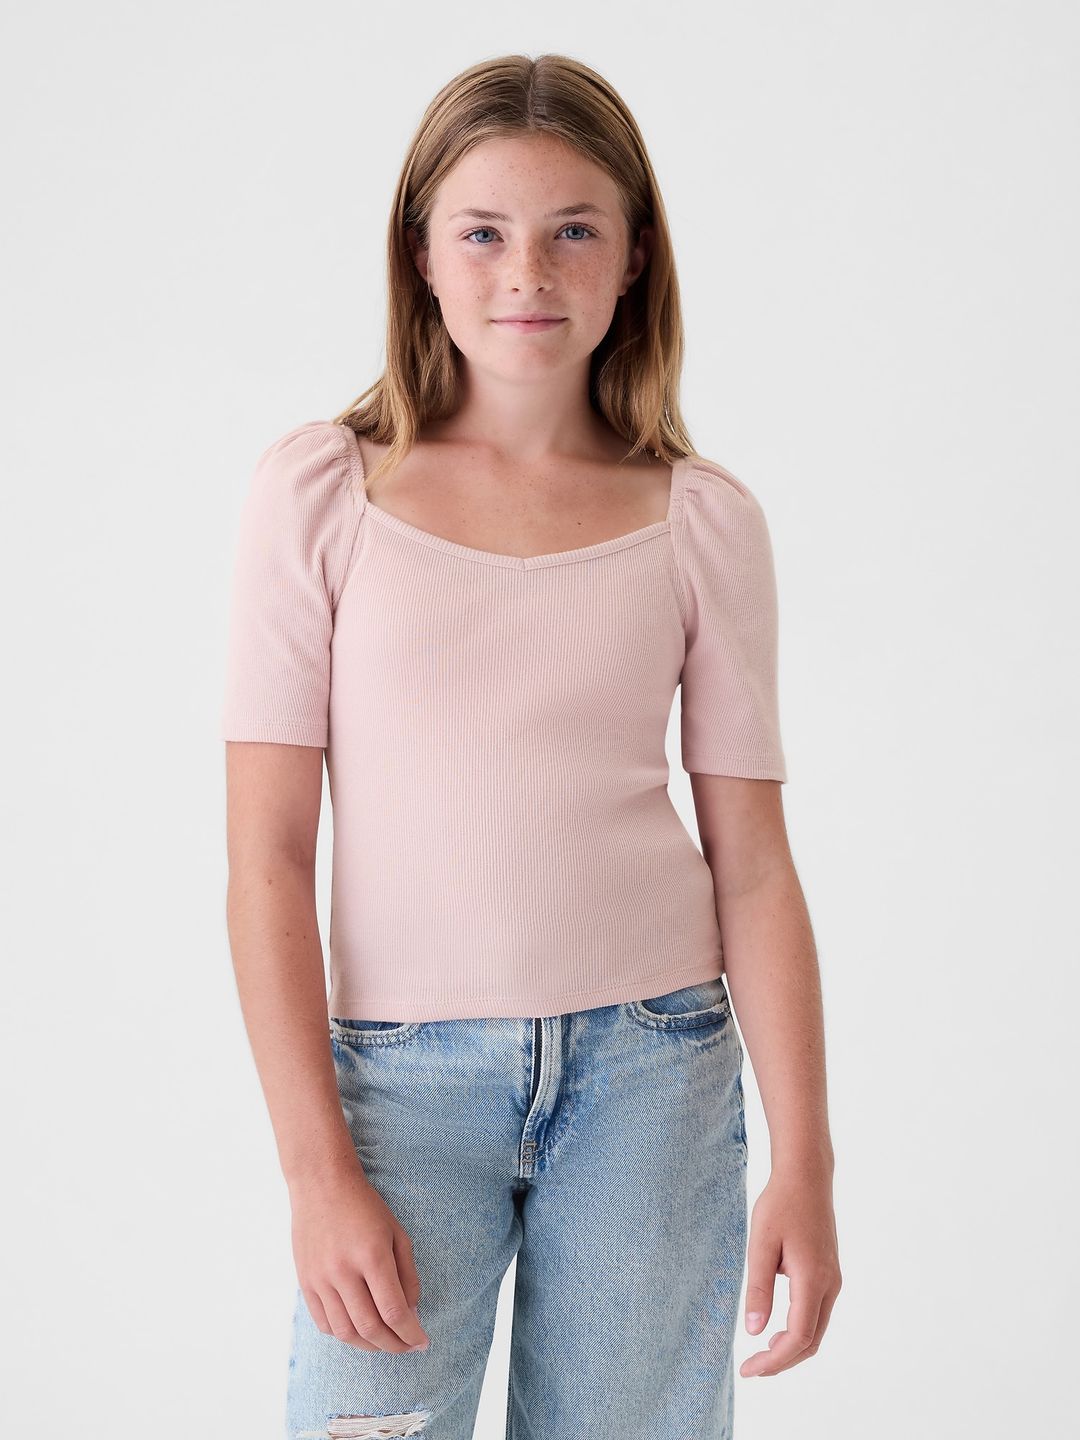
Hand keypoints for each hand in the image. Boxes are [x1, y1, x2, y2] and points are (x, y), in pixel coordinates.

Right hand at [289, 1166, 430, 1352]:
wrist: (321, 1185)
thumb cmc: (364, 1206)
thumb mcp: (396, 1233)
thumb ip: (407, 1274)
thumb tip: (411, 1313)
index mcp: (372, 1255)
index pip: (393, 1310)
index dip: (410, 1334)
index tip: (422, 1342)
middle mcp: (343, 1271)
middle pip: (370, 1328)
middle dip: (394, 1345)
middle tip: (407, 1347)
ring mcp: (320, 1279)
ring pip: (345, 1332)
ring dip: (369, 1345)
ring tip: (384, 1342)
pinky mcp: (305, 1282)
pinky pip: (324, 1323)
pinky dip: (344, 1334)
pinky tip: (358, 1330)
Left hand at [740, 1165, 841, 1376]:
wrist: (806, 1177)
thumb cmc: (780, 1205)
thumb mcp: (761, 1243)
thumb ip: (758, 1288)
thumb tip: (754, 1331)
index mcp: (813, 1279)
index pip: (798, 1337)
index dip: (774, 1361)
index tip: (749, 1370)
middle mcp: (830, 1285)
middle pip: (811, 1341)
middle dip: (782, 1361)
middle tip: (752, 1369)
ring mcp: (833, 1280)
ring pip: (816, 1330)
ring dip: (791, 1348)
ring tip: (761, 1354)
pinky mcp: (829, 1274)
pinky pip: (817, 1314)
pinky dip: (799, 1331)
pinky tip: (777, 1330)